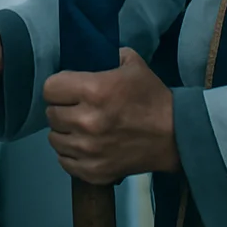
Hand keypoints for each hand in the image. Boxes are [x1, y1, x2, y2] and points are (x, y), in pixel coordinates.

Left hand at [44, 48, 179, 185]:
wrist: (176, 136)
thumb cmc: (153, 98)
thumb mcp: (133, 64)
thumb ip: (106, 55)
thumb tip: (87, 55)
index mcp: (93, 91)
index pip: (50, 88)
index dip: (58, 87)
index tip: (68, 90)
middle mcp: (85, 121)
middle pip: (51, 114)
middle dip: (62, 109)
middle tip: (76, 109)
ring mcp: (88, 150)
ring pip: (54, 139)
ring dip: (65, 132)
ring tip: (80, 129)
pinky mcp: (93, 171)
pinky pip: (64, 161)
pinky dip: (71, 154)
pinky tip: (84, 147)